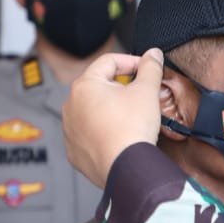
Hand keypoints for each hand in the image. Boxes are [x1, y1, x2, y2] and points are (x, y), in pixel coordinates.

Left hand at [63, 48, 162, 188]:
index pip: (109, 62)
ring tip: (131, 120)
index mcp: (85, 85)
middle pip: (99, 87)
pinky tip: (120, 137)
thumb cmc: (132, 129)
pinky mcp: (74, 151)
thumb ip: (150, 68)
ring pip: (93, 112)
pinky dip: (103, 132)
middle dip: (121, 88)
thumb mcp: (147, 91)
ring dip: (110, 111)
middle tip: (141, 96)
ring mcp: (70, 130)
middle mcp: (71, 105)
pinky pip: (90, 135)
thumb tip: (152, 54)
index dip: (132, 62)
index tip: (146, 69)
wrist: (126, 168)